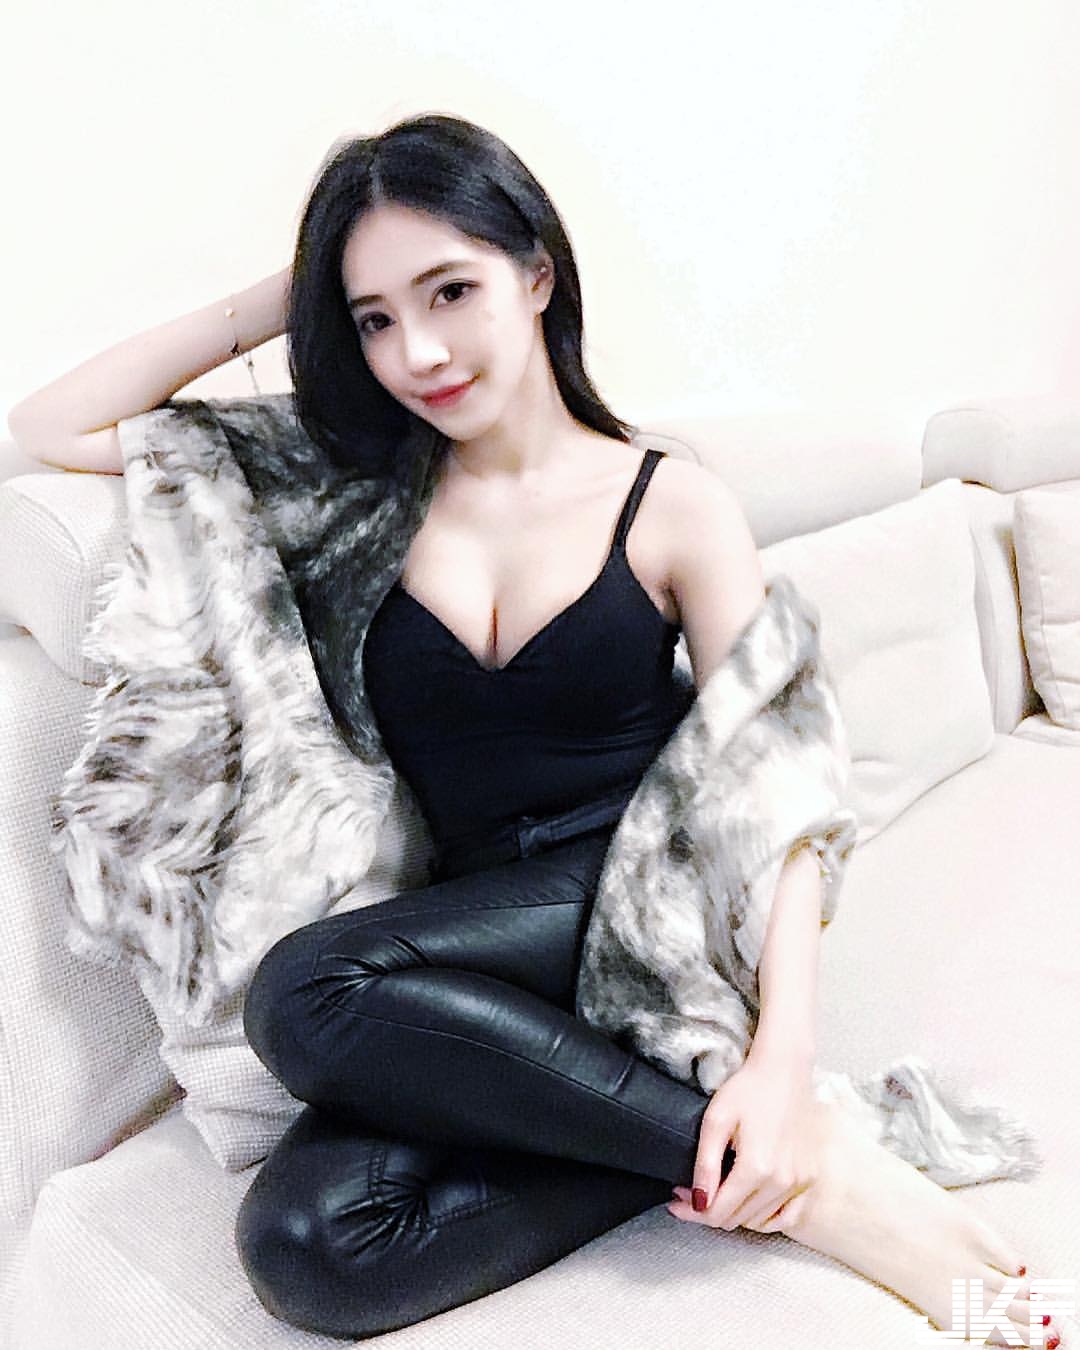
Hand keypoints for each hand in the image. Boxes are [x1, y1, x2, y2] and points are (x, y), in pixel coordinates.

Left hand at [668, 1046, 817, 1233]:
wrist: (785, 1071)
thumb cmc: (748, 1089)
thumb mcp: (715, 1120)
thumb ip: (705, 1164)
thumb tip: (697, 1202)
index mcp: (757, 1168)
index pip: (717, 1212)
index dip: (691, 1211)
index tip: (676, 1201)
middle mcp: (782, 1182)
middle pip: (735, 1219)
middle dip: (708, 1209)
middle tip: (691, 1191)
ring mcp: (800, 1182)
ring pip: (757, 1221)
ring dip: (734, 1213)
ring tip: (717, 1191)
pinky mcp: (811, 1178)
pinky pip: (787, 1218)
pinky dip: (766, 1218)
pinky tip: (749, 1205)